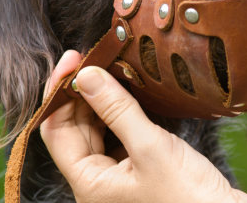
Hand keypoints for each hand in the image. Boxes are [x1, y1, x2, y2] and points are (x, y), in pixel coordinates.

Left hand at [40, 51, 246, 202]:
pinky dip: (120, 110)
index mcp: (89, 183)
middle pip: (74, 127)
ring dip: (100, 99)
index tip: (73, 60)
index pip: (56, 130)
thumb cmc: (190, 199)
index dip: (59, 93)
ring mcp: (118, 174)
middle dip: (80, 92)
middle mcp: (98, 180)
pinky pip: (118, 133)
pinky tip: (129, 91)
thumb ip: (117, 110)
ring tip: (110, 68)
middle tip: (93, 57)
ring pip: (96, 128)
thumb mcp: (150, 148)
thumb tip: (86, 76)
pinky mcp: (139, 166)